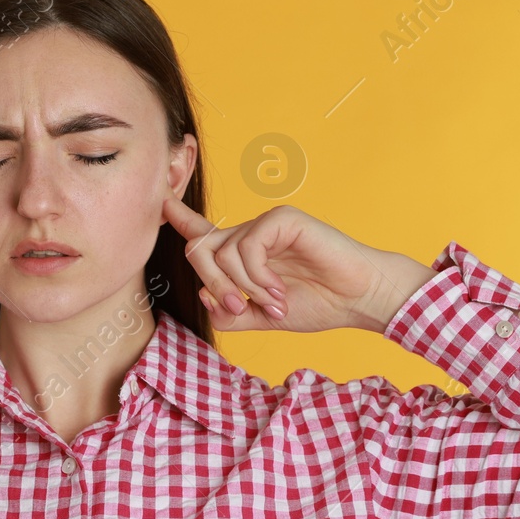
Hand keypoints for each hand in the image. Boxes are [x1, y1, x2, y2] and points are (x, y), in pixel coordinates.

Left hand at [160, 198, 431, 332]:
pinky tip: (278, 289)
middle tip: (242, 307)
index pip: (204, 233)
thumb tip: (204, 294)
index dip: (180, 218)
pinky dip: (257, 276)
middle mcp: (251, 234)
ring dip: (244, 286)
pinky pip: (247, 248)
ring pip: (222, 253)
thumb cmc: (320, 305)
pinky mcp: (282, 219)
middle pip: (201, 248)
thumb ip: (231, 311)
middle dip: (214, 284)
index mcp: (244, 254)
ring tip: (275, 301)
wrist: (359, 300)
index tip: (160, 201)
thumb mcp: (263, 317)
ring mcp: (266, 224)